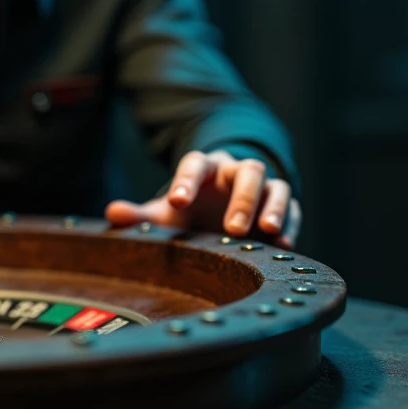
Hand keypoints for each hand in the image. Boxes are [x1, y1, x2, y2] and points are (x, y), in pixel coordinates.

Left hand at [103, 149, 301, 248]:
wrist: (219, 211)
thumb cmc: (190, 211)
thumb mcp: (166, 213)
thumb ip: (141, 215)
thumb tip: (113, 213)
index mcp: (204, 168)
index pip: (195, 163)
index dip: (186, 180)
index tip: (177, 202)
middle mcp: (235, 172)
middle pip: (246, 171)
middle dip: (240, 198)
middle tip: (233, 228)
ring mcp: (263, 187)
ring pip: (275, 185)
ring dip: (273, 207)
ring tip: (269, 231)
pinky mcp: (284, 205)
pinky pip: (294, 208)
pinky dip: (291, 224)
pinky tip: (285, 245)